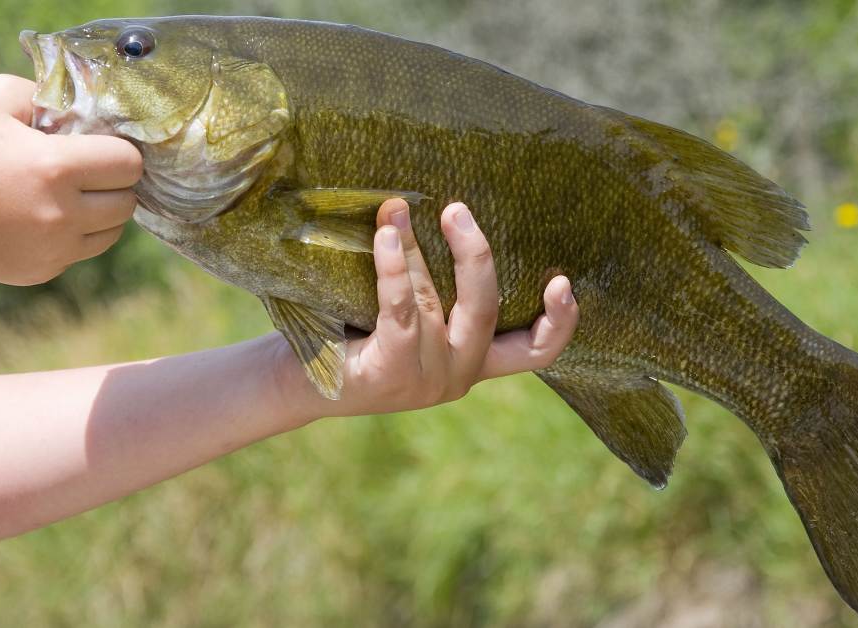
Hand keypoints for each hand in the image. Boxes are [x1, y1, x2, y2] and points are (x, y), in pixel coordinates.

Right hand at [0, 74, 142, 284]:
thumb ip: (52, 97)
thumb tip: (90, 112)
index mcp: (55, 168)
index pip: (129, 163)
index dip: (119, 150)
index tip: (99, 145)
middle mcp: (61, 215)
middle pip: (128, 201)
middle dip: (113, 182)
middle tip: (86, 170)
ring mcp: (54, 250)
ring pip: (114, 231)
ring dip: (102, 211)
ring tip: (70, 193)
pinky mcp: (43, 272)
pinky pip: (84, 251)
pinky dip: (77, 234)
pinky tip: (46, 215)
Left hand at [274, 198, 579, 419]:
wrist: (293, 384)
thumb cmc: (352, 337)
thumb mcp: (407, 318)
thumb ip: (433, 288)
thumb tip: (434, 206)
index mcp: (473, 362)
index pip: (534, 352)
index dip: (560, 322)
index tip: (564, 281)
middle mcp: (458, 376)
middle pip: (487, 310)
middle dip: (474, 256)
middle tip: (456, 209)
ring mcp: (426, 380)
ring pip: (434, 300)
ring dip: (414, 247)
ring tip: (395, 208)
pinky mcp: (392, 373)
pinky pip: (402, 309)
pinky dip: (395, 267)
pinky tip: (385, 236)